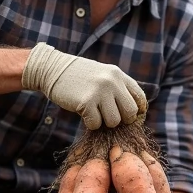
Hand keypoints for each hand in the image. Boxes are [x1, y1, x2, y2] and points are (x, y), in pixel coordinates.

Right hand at [22, 43, 146, 129]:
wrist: (52, 69)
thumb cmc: (78, 77)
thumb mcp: (102, 75)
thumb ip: (118, 88)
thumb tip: (135, 114)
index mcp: (118, 75)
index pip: (140, 98)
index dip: (137, 112)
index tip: (127, 117)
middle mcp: (112, 81)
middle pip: (130, 113)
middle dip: (121, 120)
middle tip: (108, 117)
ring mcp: (100, 91)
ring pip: (114, 121)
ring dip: (104, 123)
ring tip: (94, 113)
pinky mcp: (86, 102)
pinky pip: (96, 124)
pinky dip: (90, 123)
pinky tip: (84, 114)